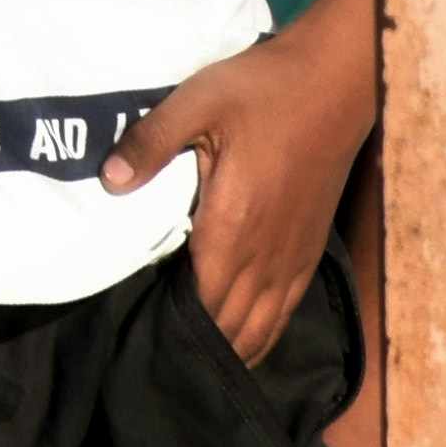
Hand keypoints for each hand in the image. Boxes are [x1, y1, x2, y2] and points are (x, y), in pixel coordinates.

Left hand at [103, 0, 380, 367]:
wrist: (336, 83)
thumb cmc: (264, 91)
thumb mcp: (198, 101)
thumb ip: (151, 142)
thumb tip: (109, 181)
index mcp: (233, 226)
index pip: (200, 305)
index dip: (173, 328)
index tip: (141, 337)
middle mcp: (265, 256)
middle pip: (228, 327)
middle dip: (195, 346)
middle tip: (156, 356)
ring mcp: (291, 258)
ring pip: (259, 329)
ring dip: (228, 347)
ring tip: (193, 362)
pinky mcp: (309, 251)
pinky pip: (284, 313)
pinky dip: (260, 336)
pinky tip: (242, 344)